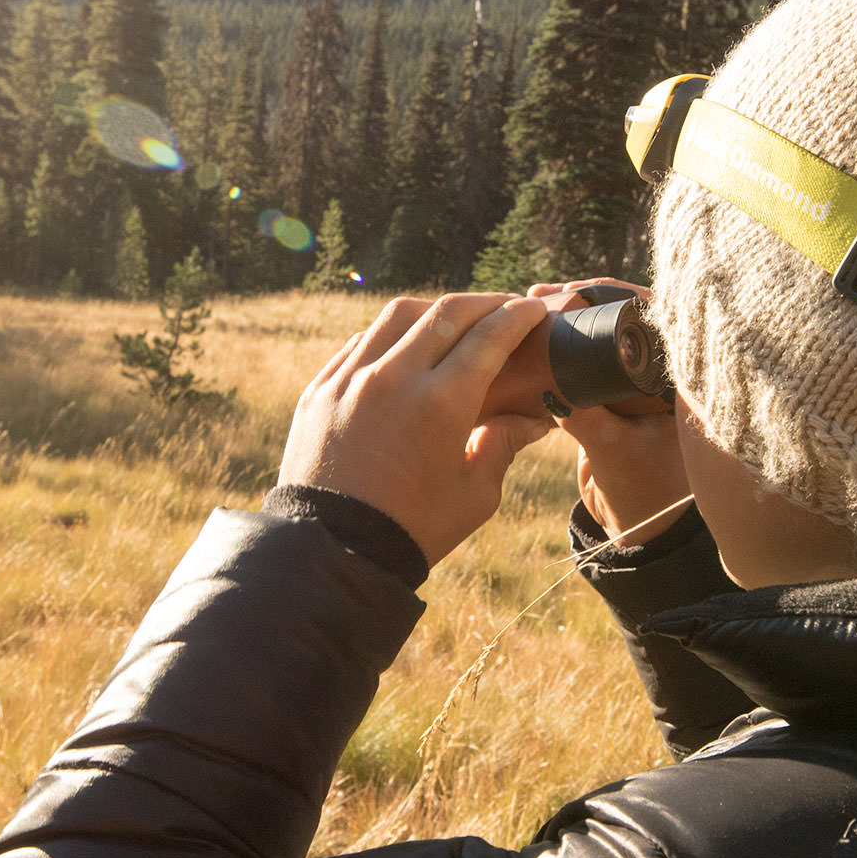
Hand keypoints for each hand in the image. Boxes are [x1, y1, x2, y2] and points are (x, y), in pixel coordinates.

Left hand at [278, 293, 553, 567]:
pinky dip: (391, 336)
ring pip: (398, 316)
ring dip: (435, 311)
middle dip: (484, 304)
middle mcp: (393, 377)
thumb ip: (505, 445)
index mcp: (441, 403)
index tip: (535, 310)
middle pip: (447, 313)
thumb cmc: (414, 530)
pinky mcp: (320, 389)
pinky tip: (406, 348)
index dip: (518, 317)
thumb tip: (536, 418)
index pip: (489, 337)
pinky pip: (360, 342)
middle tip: (505, 307)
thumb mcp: (475, 494)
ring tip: (456, 321)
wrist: (333, 553)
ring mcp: (349, 379)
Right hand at [526, 279, 690, 544]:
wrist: (639, 527)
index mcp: (682, 379)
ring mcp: (641, 381)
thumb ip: (584, 415)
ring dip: (571, 319)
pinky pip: (592, 359)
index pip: (658, 316)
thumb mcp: (610, 450)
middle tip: (545, 293)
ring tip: (533, 301)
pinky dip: (566, 346)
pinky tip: (535, 332)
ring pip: (607, 334)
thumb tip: (550, 380)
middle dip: (586, 299)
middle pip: (628, 316)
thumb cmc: (643, 492)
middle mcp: (667, 372)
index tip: (576, 289)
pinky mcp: (617, 394)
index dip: (618, 295)